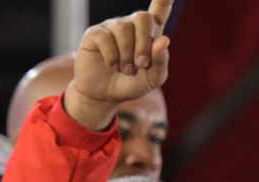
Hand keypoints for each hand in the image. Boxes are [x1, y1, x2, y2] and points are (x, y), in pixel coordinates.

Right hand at [65, 0, 172, 130]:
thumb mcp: (152, 78)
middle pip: (143, 17)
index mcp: (150, 32)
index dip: (164, 0)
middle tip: (141, 64)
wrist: (105, 96)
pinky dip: (112, 56)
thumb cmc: (131, 84)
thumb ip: (161, 61)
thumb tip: (164, 40)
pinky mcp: (94, 34)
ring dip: (127, 53)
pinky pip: (105, 36)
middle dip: (144, 43)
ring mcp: (112, 27)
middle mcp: (131, 25)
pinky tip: (112, 66)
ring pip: (124, 28)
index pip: (160, 9)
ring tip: (125, 70)